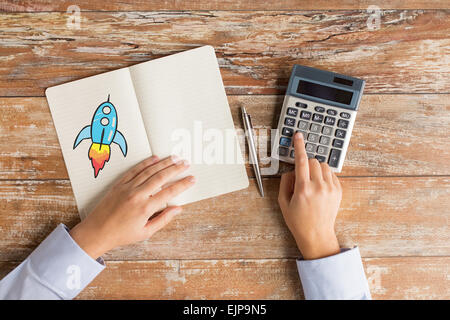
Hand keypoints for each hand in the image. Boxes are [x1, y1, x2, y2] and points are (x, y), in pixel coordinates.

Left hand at [70, 155, 194, 258]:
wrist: (96, 232)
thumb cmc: (121, 235)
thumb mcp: (145, 232)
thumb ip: (163, 219)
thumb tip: (178, 209)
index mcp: (145, 208)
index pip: (169, 192)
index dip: (182, 184)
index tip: (192, 179)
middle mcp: (137, 195)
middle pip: (160, 177)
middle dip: (175, 169)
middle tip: (186, 163)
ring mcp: (127, 188)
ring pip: (149, 171)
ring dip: (163, 163)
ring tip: (175, 158)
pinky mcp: (119, 184)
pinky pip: (135, 170)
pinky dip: (146, 163)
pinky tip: (155, 158)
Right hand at [278, 132, 341, 259]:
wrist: (317, 235)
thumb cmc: (298, 221)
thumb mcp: (283, 202)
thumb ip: (284, 182)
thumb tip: (290, 170)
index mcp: (303, 189)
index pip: (302, 160)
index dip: (299, 146)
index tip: (298, 136)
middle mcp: (318, 187)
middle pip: (314, 161)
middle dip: (307, 164)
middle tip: (302, 176)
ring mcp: (330, 189)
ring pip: (324, 166)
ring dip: (316, 169)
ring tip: (311, 183)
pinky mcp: (338, 191)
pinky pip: (331, 174)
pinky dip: (324, 176)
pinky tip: (319, 188)